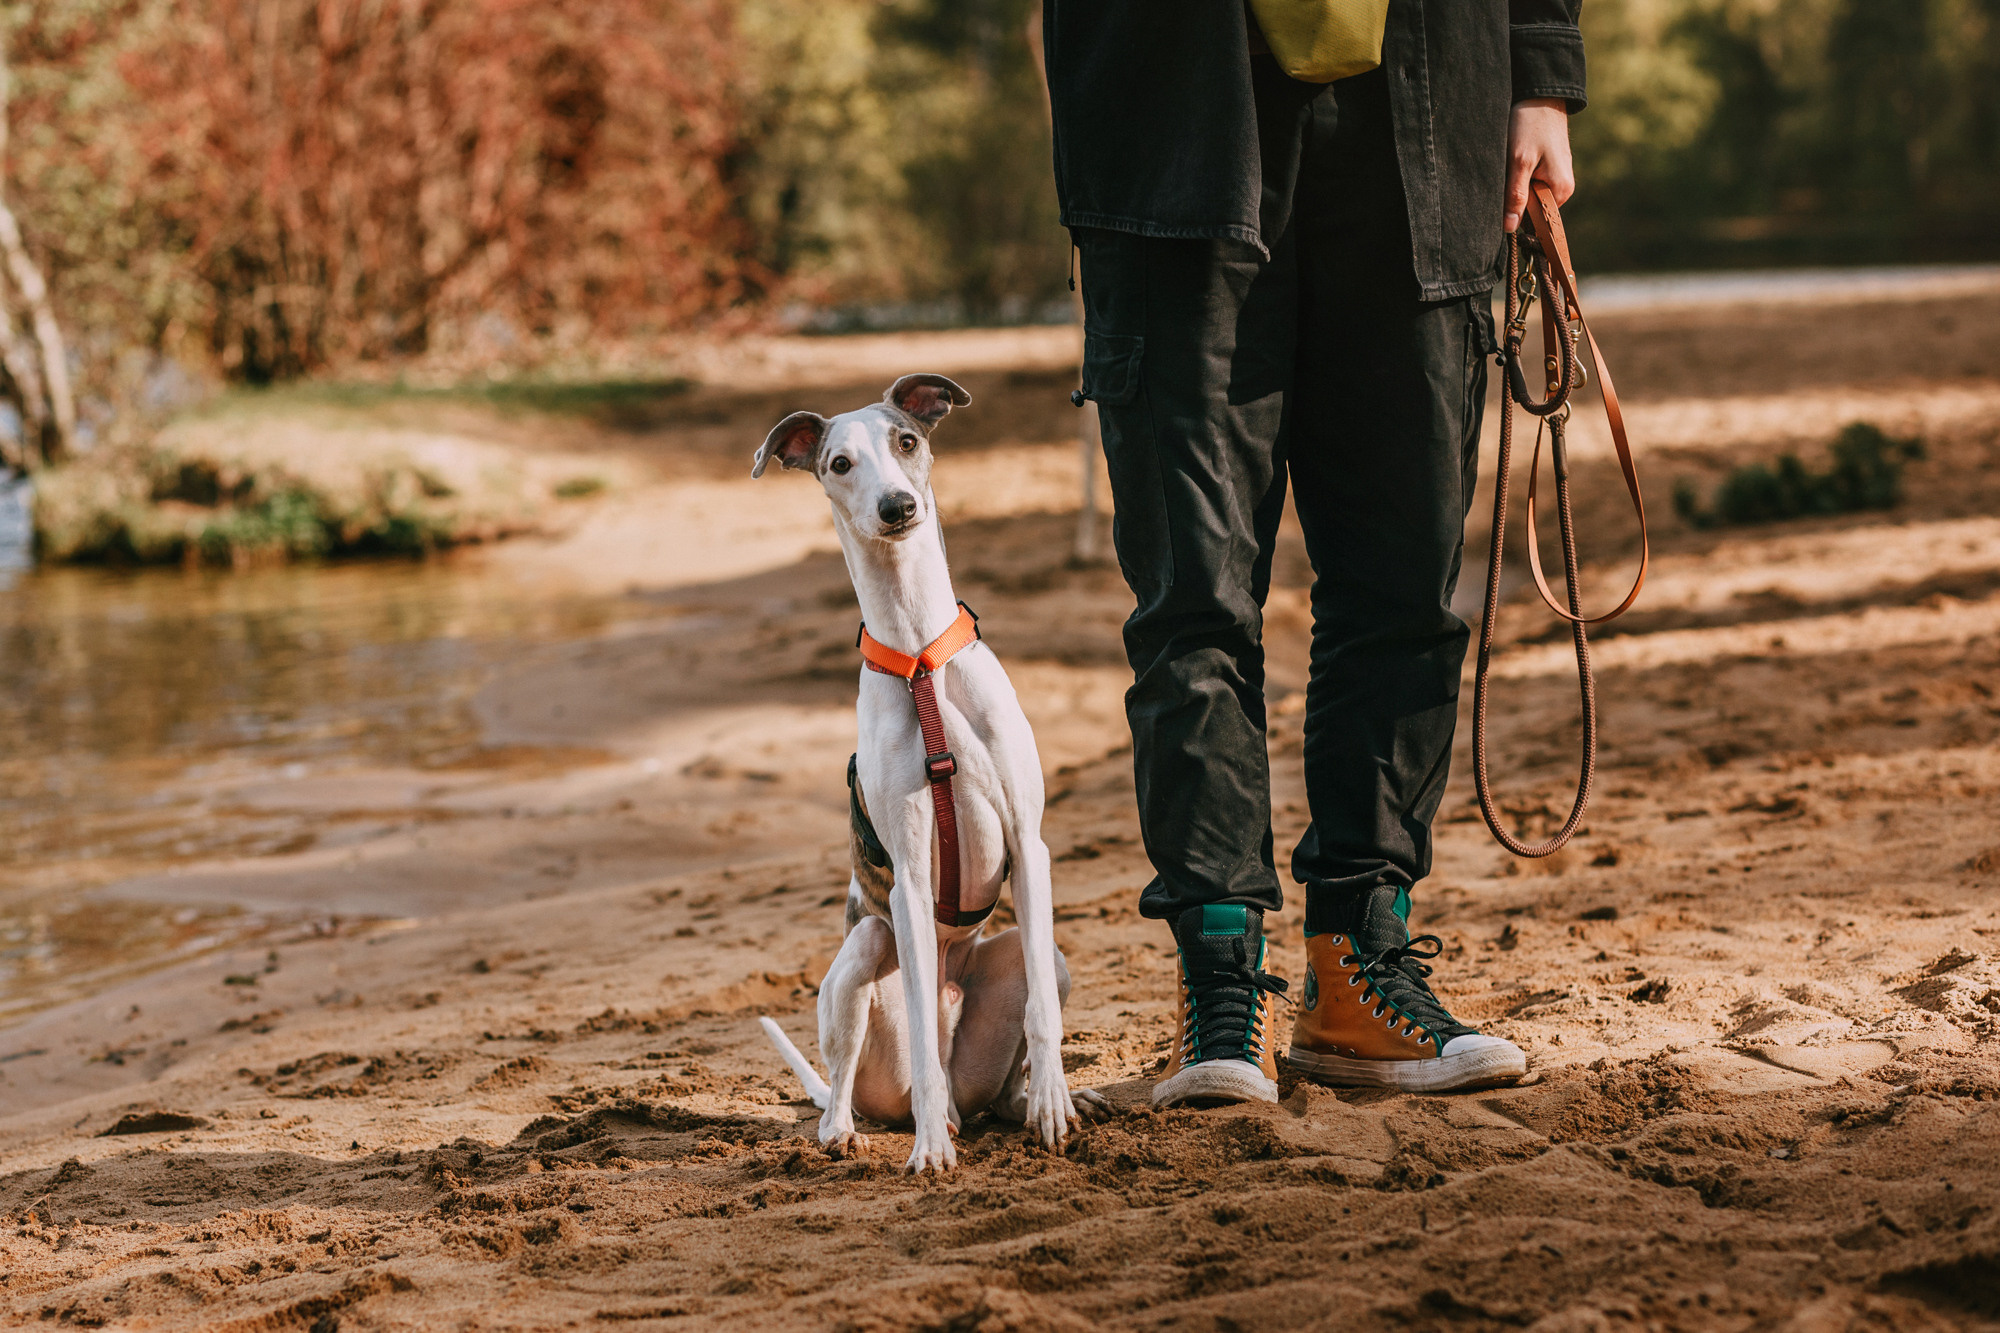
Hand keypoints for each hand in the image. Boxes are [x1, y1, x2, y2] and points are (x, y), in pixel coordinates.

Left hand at [1505, 98, 1574, 232]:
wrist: (1541, 96)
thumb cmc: (1531, 126)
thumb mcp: (1519, 162)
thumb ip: (1515, 195)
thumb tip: (1510, 227)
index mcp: (1560, 190)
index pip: (1533, 219)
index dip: (1514, 213)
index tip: (1502, 198)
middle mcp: (1563, 188)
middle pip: (1530, 206)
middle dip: (1513, 196)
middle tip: (1506, 173)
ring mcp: (1557, 177)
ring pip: (1527, 193)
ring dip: (1514, 184)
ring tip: (1512, 163)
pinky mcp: (1549, 168)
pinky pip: (1529, 181)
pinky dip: (1518, 174)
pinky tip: (1516, 159)